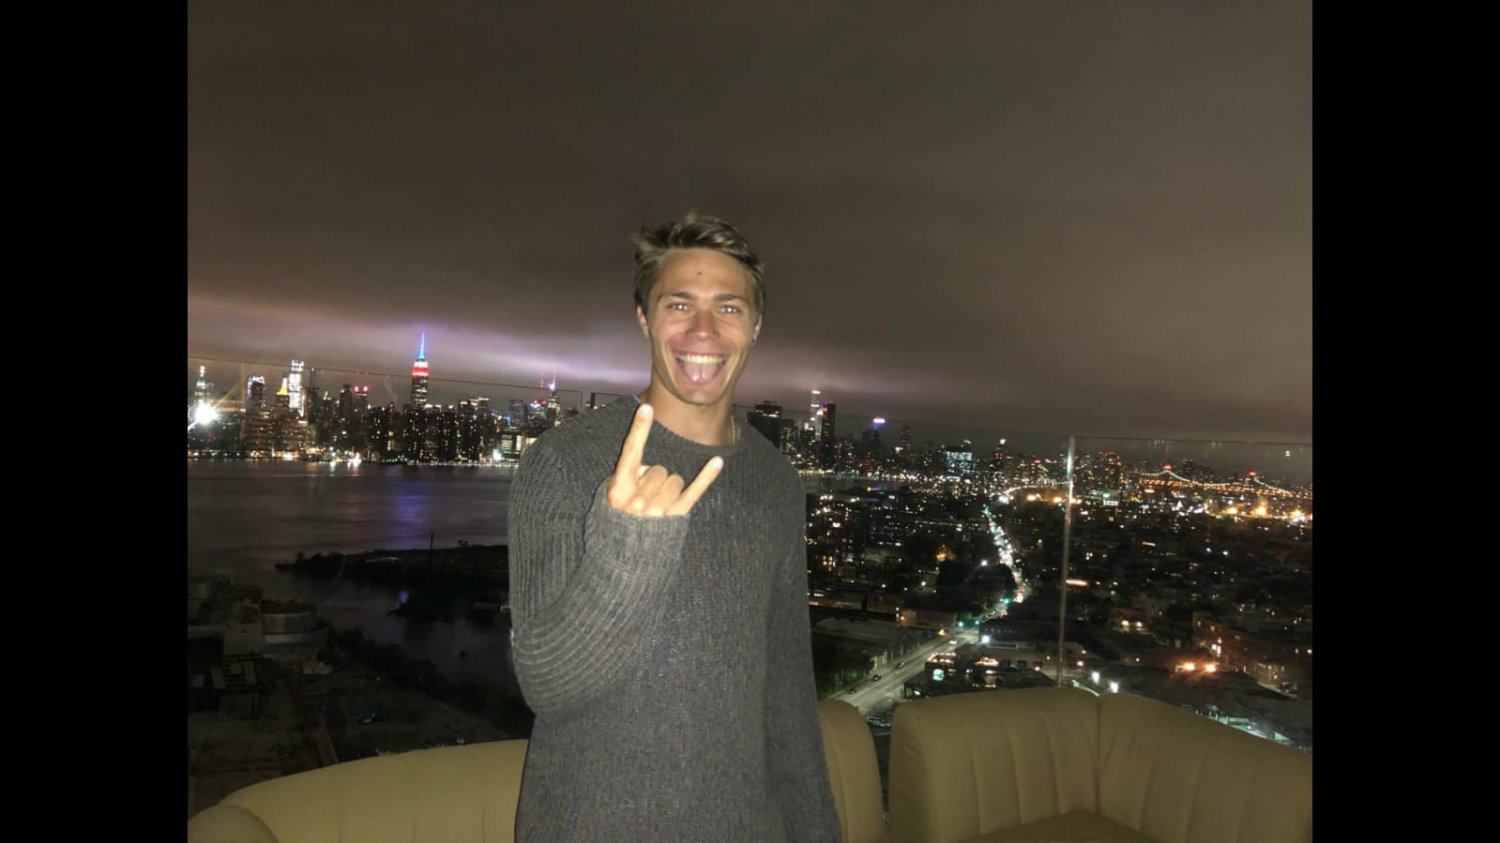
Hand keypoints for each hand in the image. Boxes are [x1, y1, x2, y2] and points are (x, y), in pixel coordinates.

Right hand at [607, 403, 722, 516]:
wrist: (625, 555)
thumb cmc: (619, 520)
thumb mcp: (613, 496)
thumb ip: (628, 476)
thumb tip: (648, 468)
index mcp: (620, 489)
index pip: (630, 453)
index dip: (639, 429)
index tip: (647, 408)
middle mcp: (638, 500)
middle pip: (659, 469)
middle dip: (655, 479)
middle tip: (645, 496)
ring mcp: (657, 510)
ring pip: (676, 480)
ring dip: (669, 489)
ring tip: (656, 504)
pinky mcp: (675, 517)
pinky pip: (695, 491)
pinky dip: (707, 476)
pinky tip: (717, 461)